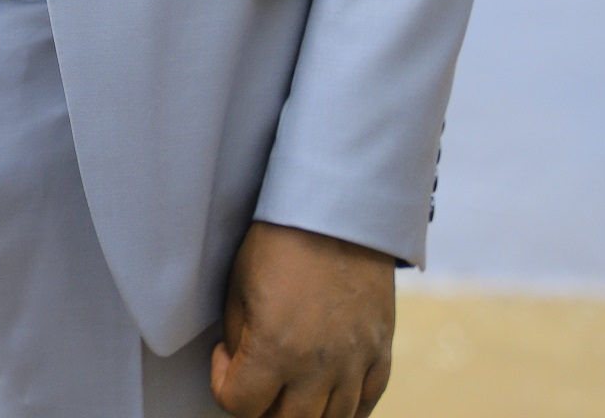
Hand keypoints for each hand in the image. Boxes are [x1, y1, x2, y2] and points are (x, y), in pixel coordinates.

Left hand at [211, 222, 393, 417]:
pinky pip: (366, 405)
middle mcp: (318, 366)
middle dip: (262, 406)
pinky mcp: (380, 352)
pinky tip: (327, 396)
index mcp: (276, 348)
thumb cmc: (281, 238)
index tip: (225, 357)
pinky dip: (346, 411)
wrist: (338, 207)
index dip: (223, 385)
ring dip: (303, 412)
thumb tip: (242, 368)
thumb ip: (240, 338)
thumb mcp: (240, 283)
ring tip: (289, 385)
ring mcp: (355, 363)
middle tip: (256, 377)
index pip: (240, 405)